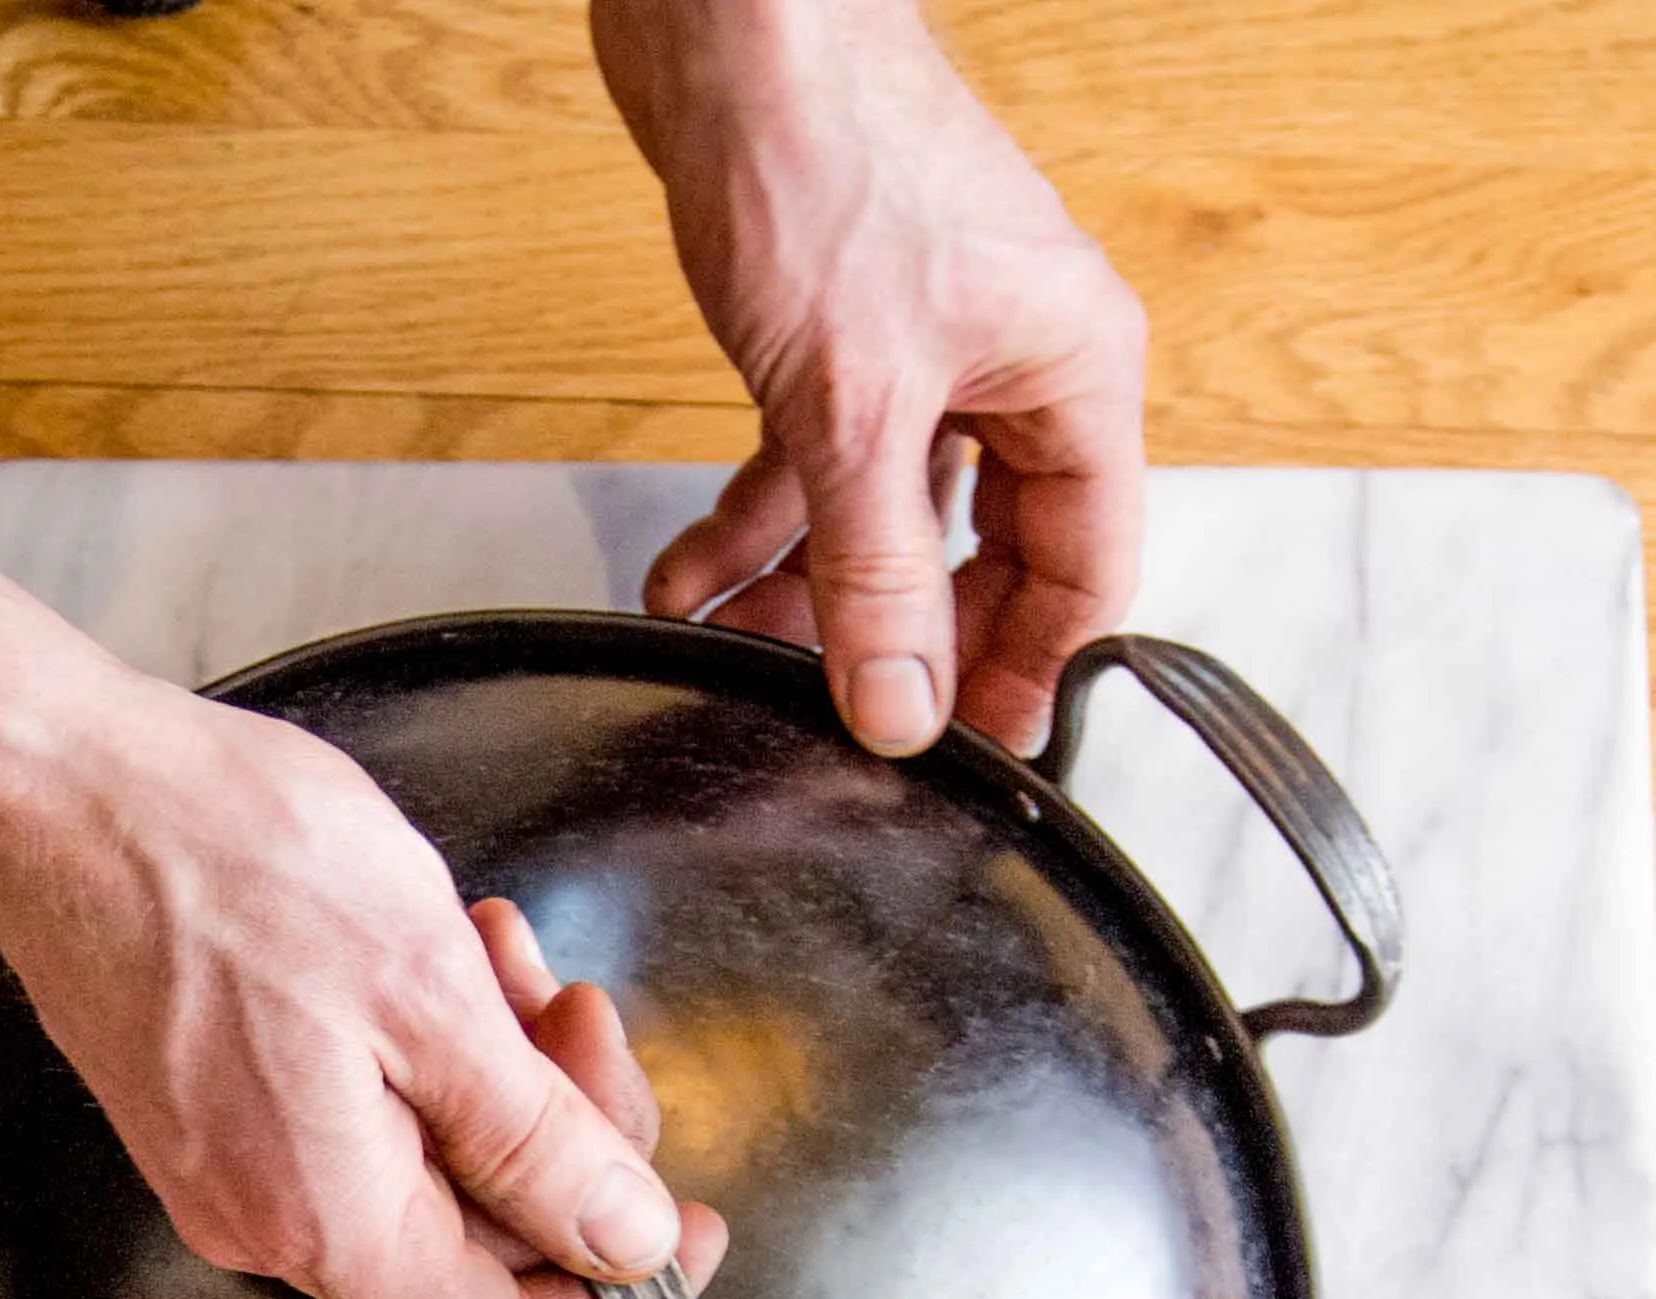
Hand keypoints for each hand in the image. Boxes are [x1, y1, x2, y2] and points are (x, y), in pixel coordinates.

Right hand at [0, 670, 724, 1298]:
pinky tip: (438, 959)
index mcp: (331, 1223)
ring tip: (501, 959)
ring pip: (427, 1176)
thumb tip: (626, 1245)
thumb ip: (540, 1143)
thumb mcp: (431, 996)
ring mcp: (235, 1171)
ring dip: (499, 1079)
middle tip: (580, 1024)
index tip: (683, 1227)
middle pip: (476, 1257)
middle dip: (564, 1145)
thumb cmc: (220, 862)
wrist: (52, 789)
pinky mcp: (214, 1110)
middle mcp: (272, 1225)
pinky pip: (361, 1126)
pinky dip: (426, 1057)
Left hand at [592, 0, 1147, 756]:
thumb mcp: (850, 413)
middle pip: (982, 554)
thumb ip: (876, 575)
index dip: (1025, 670)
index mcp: (1070, 373)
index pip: (1086, 567)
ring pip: (883, 518)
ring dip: (805, 594)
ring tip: (733, 648)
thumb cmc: (826, 161)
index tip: (964, 754)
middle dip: (898, 637)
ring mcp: (924, 351)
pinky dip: (749, 528)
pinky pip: (811, 467)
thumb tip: (901, 707)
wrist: (731, 28)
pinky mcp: (837, 337)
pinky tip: (683, 580)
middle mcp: (1013, 365)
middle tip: (835, 719)